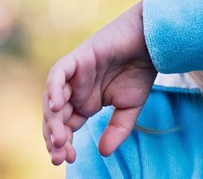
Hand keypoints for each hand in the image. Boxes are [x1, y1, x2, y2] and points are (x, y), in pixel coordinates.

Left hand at [43, 1, 156, 164]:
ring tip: (59, 139)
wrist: (150, 44)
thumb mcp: (129, 109)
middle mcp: (75, 90)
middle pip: (55, 116)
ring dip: (53, 120)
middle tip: (60, 156)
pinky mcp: (76, 59)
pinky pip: (57, 75)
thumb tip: (103, 153)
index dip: (64, 144)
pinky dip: (54, 90)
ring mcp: (73, 74)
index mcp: (84, 102)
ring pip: (52, 99)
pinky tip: (57, 108)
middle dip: (54, 137)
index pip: (66, 127)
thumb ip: (116, 130)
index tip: (70, 159)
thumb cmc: (140, 72)